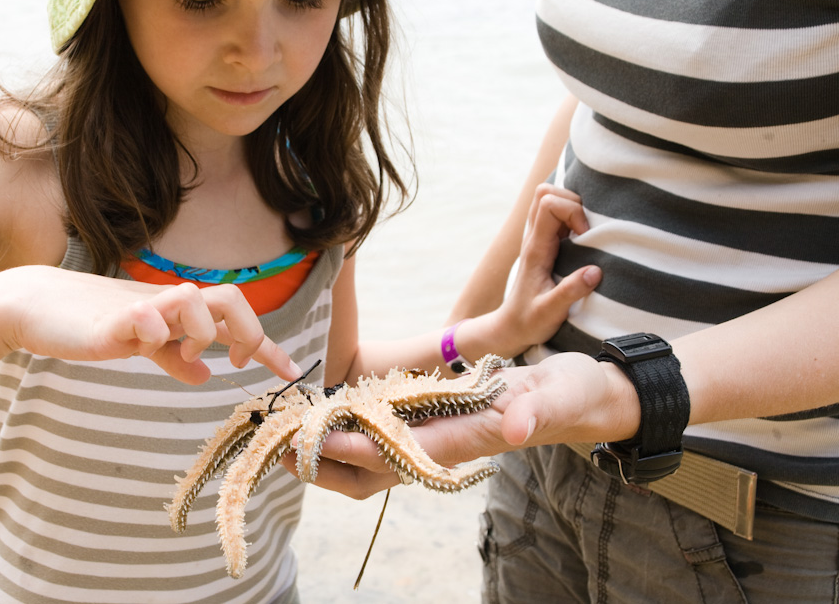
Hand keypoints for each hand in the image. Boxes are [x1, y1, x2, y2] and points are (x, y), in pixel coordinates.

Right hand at [0, 266, 299, 383]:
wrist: (35, 306)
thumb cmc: (90, 323)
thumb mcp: (142, 344)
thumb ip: (174, 357)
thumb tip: (205, 376)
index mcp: (178, 310)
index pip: (236, 318)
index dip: (269, 346)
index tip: (293, 372)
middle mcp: (167, 302)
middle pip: (231, 299)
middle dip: (250, 333)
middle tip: (240, 362)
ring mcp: (142, 307)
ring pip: (194, 301)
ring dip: (201, 333)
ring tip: (183, 352)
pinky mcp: (112, 319)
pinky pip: (145, 318)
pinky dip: (155, 332)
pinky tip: (143, 345)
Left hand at [294, 353, 638, 498]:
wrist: (586, 400)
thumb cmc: (575, 395)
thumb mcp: (565, 393)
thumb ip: (540, 409)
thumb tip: (514, 425)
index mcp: (471, 437)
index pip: (403, 449)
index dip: (357, 446)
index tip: (316, 438)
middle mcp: (448, 447)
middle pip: (376, 473)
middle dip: (328, 464)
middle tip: (279, 447)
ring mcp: (441, 442)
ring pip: (374, 465)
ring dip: (331, 456)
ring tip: (288, 437)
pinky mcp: (439, 430)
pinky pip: (385, 444)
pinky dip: (351, 437)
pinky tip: (327, 419)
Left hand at [463, 184, 599, 357]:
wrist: (510, 327)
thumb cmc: (529, 321)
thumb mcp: (551, 312)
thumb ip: (571, 292)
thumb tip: (595, 271)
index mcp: (535, 248)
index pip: (548, 204)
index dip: (572, 211)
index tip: (585, 237)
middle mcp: (533, 238)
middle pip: (545, 192)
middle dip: (573, 202)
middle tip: (586, 231)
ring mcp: (537, 239)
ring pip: (548, 198)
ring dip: (571, 207)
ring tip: (585, 233)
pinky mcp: (543, 243)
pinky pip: (554, 214)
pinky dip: (570, 215)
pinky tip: (581, 237)